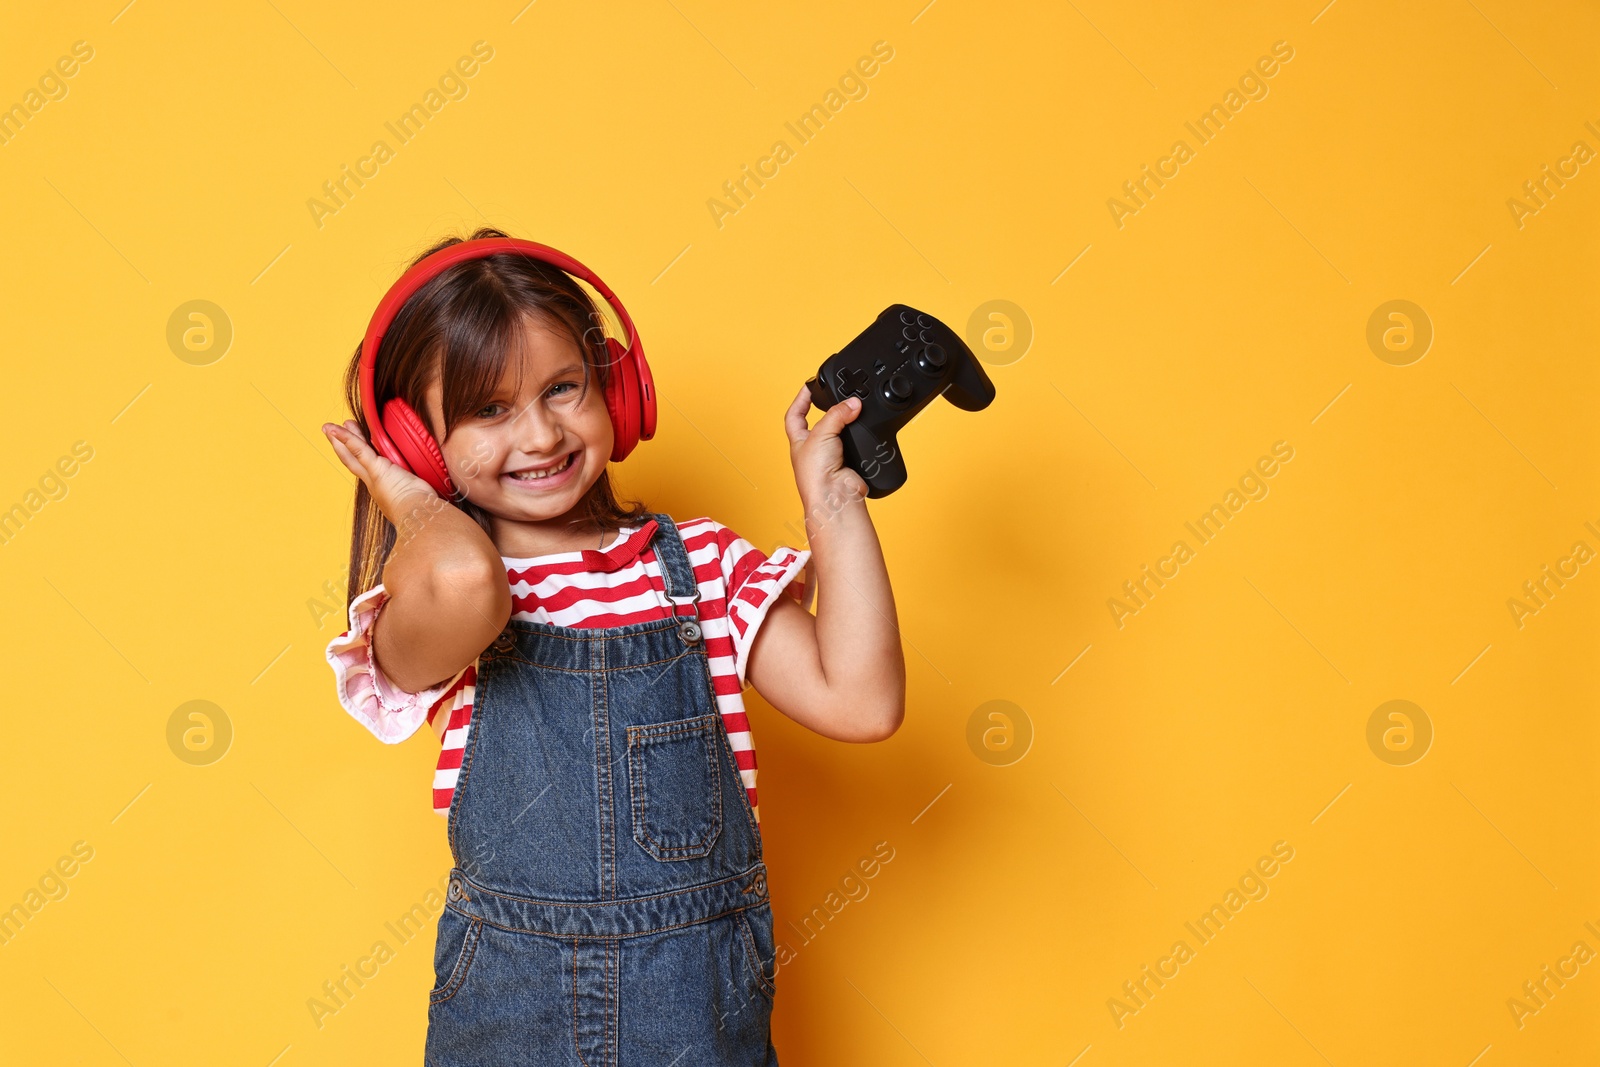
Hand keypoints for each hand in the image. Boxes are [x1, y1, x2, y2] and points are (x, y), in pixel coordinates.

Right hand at [321, 420, 445, 537]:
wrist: (421, 518)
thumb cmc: (424, 512)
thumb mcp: (420, 498)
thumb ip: (421, 493)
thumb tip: (432, 495)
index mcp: (384, 491)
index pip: (368, 472)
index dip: (359, 461)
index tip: (354, 451)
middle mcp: (375, 485)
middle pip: (354, 463)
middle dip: (343, 449)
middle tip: (333, 434)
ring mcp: (375, 477)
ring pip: (354, 454)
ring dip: (343, 439)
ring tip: (330, 428)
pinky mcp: (378, 470)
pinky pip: (359, 450)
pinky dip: (346, 438)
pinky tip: (338, 428)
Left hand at [784, 385, 867, 509]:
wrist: (835, 498)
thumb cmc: (815, 475)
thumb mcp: (821, 434)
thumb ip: (837, 415)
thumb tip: (853, 404)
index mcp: (799, 442)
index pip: (795, 416)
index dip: (801, 400)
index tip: (810, 387)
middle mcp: (815, 450)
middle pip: (822, 422)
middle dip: (831, 411)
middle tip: (840, 398)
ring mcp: (833, 457)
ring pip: (841, 433)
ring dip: (848, 424)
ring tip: (856, 412)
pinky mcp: (850, 463)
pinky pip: (857, 445)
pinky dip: (862, 437)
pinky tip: (866, 431)